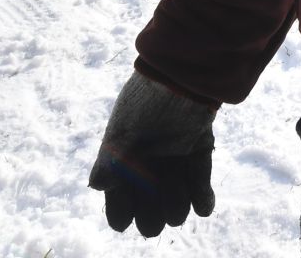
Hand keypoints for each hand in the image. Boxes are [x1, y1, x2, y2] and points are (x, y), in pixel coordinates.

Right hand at [88, 70, 217, 237]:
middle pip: (150, 220)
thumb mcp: (122, 134)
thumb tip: (98, 186)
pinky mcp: (197, 160)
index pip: (120, 212)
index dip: (123, 212)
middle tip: (155, 188)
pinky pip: (201, 197)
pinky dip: (202, 201)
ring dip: (177, 202)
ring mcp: (173, 169)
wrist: (180, 80)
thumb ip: (110, 165)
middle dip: (153, 215)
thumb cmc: (144, 105)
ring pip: (176, 211)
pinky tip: (202, 200)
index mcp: (123, 171)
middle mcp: (148, 175)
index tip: (127, 198)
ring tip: (177, 179)